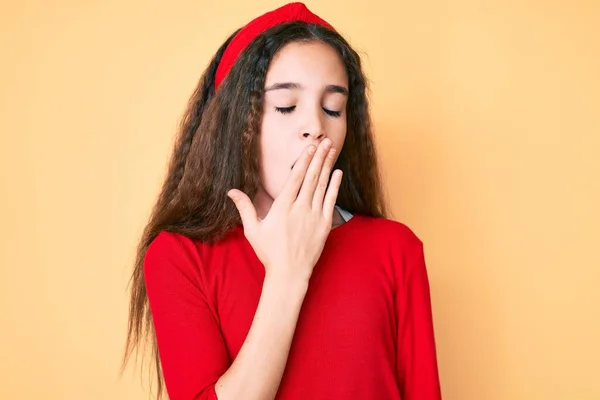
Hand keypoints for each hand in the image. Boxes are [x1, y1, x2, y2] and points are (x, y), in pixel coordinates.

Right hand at [227, 139, 342, 283]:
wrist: (289, 273)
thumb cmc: (269, 252)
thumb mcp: (253, 230)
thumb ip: (244, 208)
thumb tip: (231, 191)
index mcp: (283, 208)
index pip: (295, 178)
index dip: (304, 161)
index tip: (310, 147)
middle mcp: (300, 209)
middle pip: (311, 178)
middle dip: (318, 158)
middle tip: (325, 141)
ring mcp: (314, 216)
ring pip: (322, 186)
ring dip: (327, 167)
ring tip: (332, 151)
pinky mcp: (324, 225)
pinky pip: (331, 201)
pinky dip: (334, 186)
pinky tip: (337, 173)